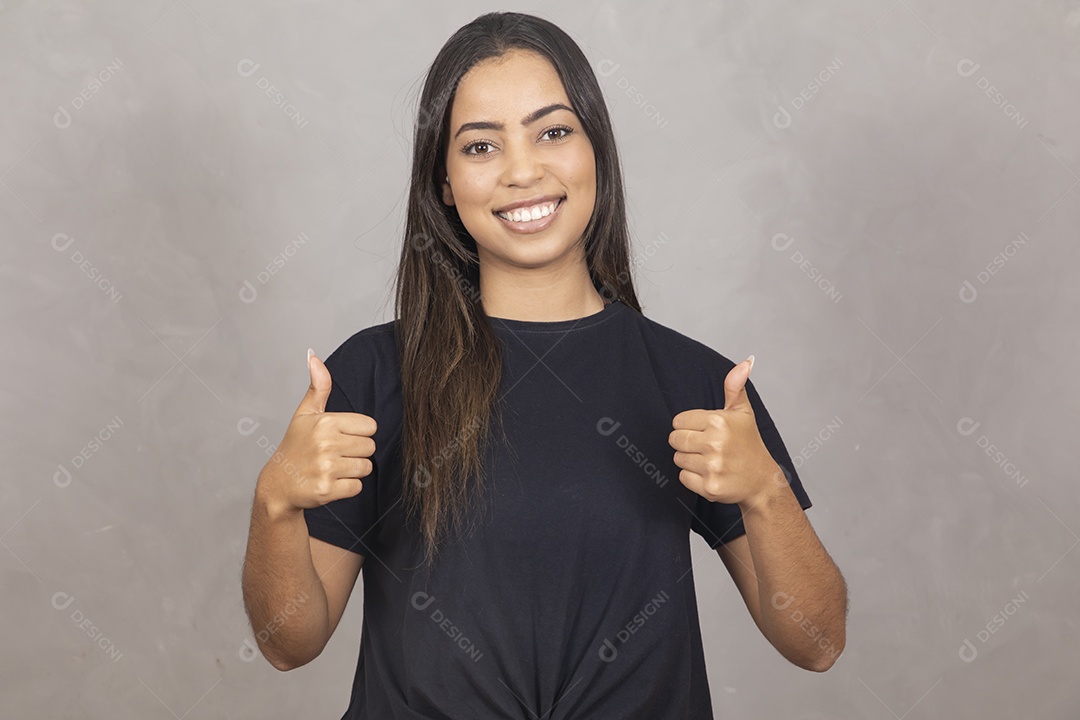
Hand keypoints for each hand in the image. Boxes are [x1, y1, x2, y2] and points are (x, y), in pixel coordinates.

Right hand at [257, 349, 376, 515]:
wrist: (278, 484)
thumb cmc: (295, 446)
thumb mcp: (305, 414)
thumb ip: (318, 387)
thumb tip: (314, 356)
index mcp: (326, 422)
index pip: (370, 426)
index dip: (357, 433)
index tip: (339, 437)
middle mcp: (326, 443)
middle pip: (370, 447)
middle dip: (356, 452)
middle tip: (334, 454)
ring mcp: (327, 467)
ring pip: (366, 467)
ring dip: (353, 470)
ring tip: (332, 468)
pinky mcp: (328, 489)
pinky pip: (357, 487)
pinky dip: (347, 488)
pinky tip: (330, 482)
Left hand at [668, 355, 783, 506]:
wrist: (762, 481)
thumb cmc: (749, 444)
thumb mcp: (743, 412)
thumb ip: (735, 386)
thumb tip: (746, 361)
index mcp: (718, 421)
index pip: (678, 421)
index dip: (689, 426)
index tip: (704, 431)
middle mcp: (715, 443)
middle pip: (675, 440)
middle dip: (686, 443)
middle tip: (705, 446)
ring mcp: (712, 467)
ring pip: (678, 459)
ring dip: (690, 460)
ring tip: (710, 460)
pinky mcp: (710, 487)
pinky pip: (683, 477)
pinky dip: (693, 478)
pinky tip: (710, 474)